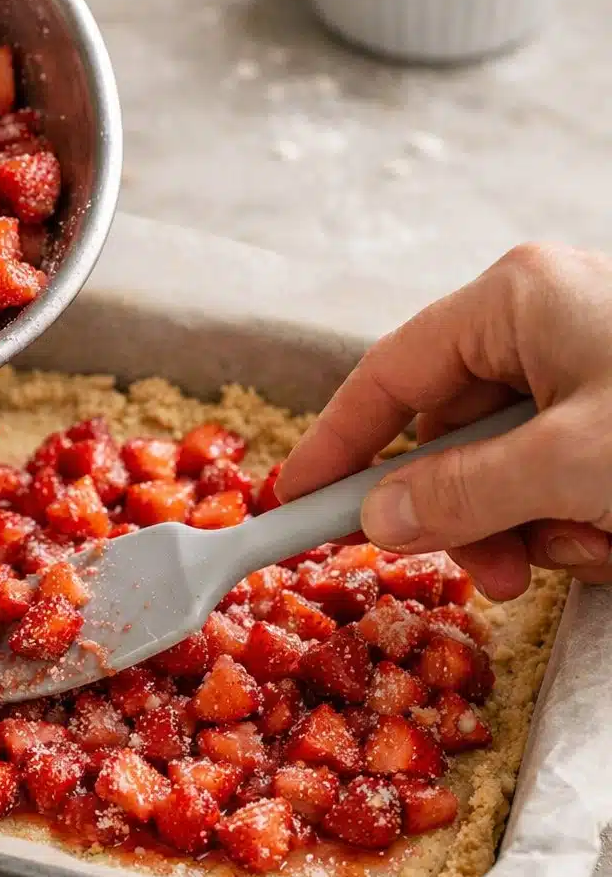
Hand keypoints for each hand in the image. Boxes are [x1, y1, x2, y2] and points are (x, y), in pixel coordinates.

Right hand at [275, 243, 611, 600]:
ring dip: (537, 527)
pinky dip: (583, 515)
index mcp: (514, 301)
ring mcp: (586, 362)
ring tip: (597, 546)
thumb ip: (467, 493)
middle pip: (452, 435)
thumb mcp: (574, 461)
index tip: (295, 504)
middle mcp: (541, 322)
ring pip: (510, 466)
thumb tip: (378, 520)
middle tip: (498, 575)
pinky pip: (563, 471)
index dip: (336, 445)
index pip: (387, 375)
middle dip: (472, 514)